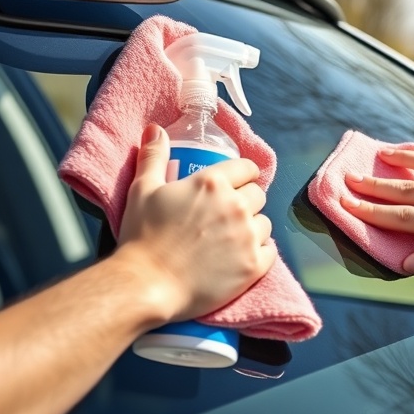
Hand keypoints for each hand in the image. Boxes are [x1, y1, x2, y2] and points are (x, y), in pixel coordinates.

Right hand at [118, 125, 276, 321]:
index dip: (243, 174)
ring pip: (265, 223)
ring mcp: (248, 237)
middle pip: (258, 195)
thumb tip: (155, 128)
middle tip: (227, 213)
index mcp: (214, 183)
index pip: (247, 168)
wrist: (147, 284)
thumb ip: (153, 156)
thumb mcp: (143, 189)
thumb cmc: (143, 236)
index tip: (237, 182)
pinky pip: (270, 251)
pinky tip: (241, 256)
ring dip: (253, 227)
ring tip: (232, 237)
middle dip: (246, 200)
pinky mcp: (254, 266)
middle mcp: (237, 206)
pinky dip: (259, 253)